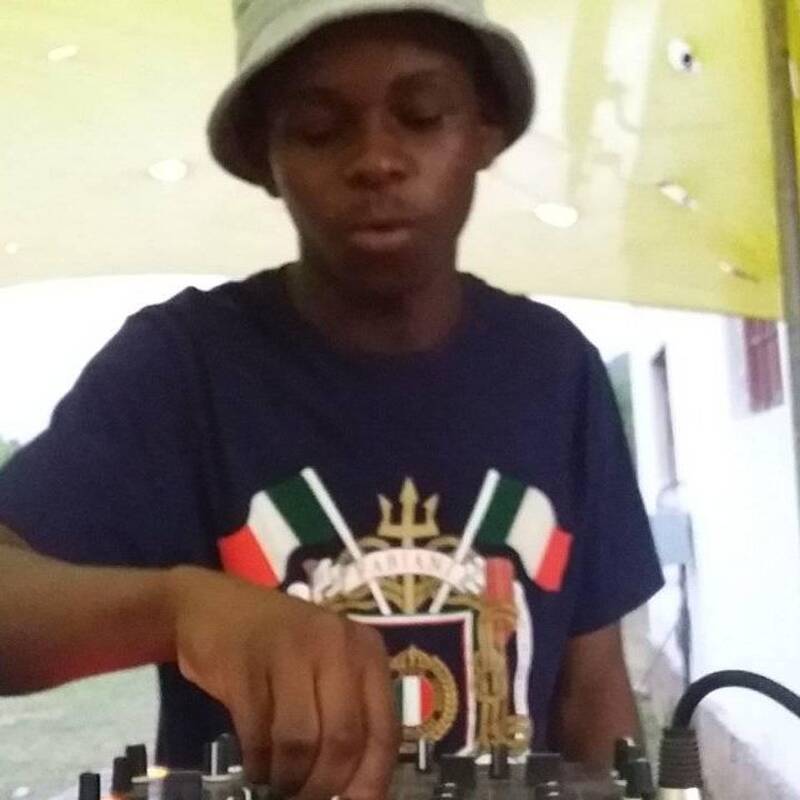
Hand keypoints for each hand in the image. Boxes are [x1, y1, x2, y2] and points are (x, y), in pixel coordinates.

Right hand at [168, 566, 398, 799]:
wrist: (214, 608)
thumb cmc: (281, 645)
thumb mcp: (326, 668)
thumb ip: (349, 716)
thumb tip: (360, 793)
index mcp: (365, 650)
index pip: (384, 728)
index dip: (371, 779)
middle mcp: (335, 645)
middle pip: (343, 739)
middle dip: (323, 784)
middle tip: (305, 796)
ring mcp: (291, 650)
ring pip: (301, 741)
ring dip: (288, 777)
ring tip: (278, 780)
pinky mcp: (248, 666)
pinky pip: (259, 734)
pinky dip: (258, 762)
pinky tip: (255, 763)